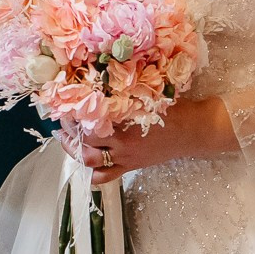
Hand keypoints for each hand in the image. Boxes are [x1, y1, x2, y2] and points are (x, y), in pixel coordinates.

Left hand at [65, 98, 238, 183]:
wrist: (193, 131)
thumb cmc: (173, 108)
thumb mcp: (148, 94)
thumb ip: (124, 92)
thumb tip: (100, 77)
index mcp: (126, 122)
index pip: (91, 121)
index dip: (74, 114)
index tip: (65, 103)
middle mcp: (122, 143)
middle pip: (86, 144)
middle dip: (69, 135)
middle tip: (61, 123)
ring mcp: (126, 158)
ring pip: (91, 163)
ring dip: (75, 153)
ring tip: (66, 142)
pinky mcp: (131, 167)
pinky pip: (106, 176)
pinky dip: (92, 173)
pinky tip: (84, 164)